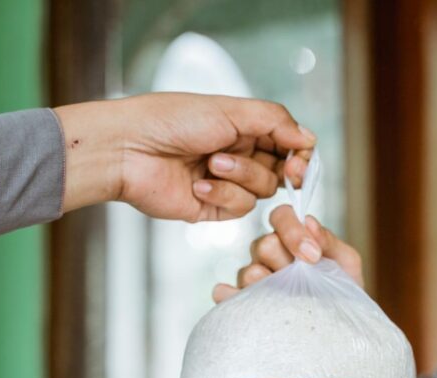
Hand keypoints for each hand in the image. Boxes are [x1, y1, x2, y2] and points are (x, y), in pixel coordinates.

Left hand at [54, 93, 315, 220]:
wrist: (128, 149)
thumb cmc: (171, 120)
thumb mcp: (230, 110)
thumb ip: (275, 121)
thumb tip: (309, 137)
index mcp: (244, 128)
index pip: (290, 145)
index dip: (300, 155)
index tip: (299, 161)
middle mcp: (240, 155)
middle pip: (282, 171)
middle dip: (275, 167)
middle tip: (277, 166)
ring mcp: (228, 182)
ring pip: (264, 190)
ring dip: (241, 176)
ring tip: (210, 163)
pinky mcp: (214, 207)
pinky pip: (240, 208)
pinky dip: (222, 194)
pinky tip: (197, 184)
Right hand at [212, 205, 362, 302]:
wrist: (341, 328)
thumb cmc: (344, 291)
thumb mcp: (346, 263)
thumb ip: (329, 240)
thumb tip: (309, 222)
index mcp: (293, 239)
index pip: (281, 216)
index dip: (293, 231)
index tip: (313, 256)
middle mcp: (270, 256)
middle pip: (263, 245)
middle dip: (285, 260)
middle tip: (304, 280)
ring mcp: (255, 280)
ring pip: (249, 273)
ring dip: (270, 286)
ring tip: (288, 302)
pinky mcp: (245, 304)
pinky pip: (228, 296)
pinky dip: (231, 298)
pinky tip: (242, 305)